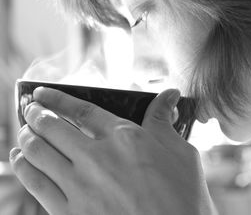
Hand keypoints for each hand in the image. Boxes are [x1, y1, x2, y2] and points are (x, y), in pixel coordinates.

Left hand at [9, 87, 214, 214]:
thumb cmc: (184, 194)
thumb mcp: (180, 151)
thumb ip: (163, 120)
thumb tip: (169, 94)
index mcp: (125, 137)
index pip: (81, 110)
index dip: (56, 98)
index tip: (41, 93)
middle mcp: (98, 157)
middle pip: (53, 128)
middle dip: (35, 115)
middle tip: (30, 111)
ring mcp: (82, 186)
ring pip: (38, 153)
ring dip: (26, 138)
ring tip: (24, 133)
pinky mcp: (72, 213)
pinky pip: (36, 185)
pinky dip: (23, 168)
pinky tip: (20, 160)